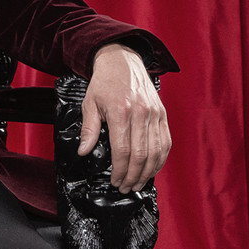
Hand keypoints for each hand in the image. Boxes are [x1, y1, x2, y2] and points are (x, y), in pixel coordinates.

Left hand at [79, 43, 171, 191]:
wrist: (122, 60)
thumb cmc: (104, 82)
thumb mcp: (89, 103)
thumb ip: (88, 129)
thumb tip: (84, 151)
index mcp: (121, 112)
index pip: (122, 150)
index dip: (119, 170)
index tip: (115, 181)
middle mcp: (141, 113)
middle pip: (140, 155)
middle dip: (132, 176)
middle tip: (125, 188)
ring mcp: (155, 114)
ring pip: (155, 152)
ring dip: (147, 172)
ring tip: (138, 184)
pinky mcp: (162, 114)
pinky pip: (165, 142)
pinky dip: (160, 159)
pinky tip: (152, 169)